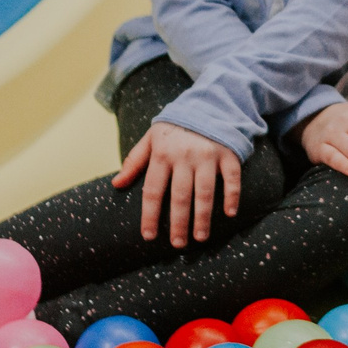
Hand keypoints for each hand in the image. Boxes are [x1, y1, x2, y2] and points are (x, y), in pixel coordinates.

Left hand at [112, 121, 244, 244]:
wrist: (209, 103)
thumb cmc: (176, 127)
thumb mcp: (151, 138)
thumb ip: (134, 161)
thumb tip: (116, 183)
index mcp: (162, 154)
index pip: (153, 190)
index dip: (150, 215)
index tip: (149, 236)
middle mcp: (184, 156)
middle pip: (180, 196)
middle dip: (178, 224)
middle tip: (178, 244)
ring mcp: (208, 155)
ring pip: (205, 192)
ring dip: (202, 217)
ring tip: (200, 238)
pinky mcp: (228, 154)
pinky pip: (231, 178)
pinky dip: (231, 196)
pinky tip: (229, 214)